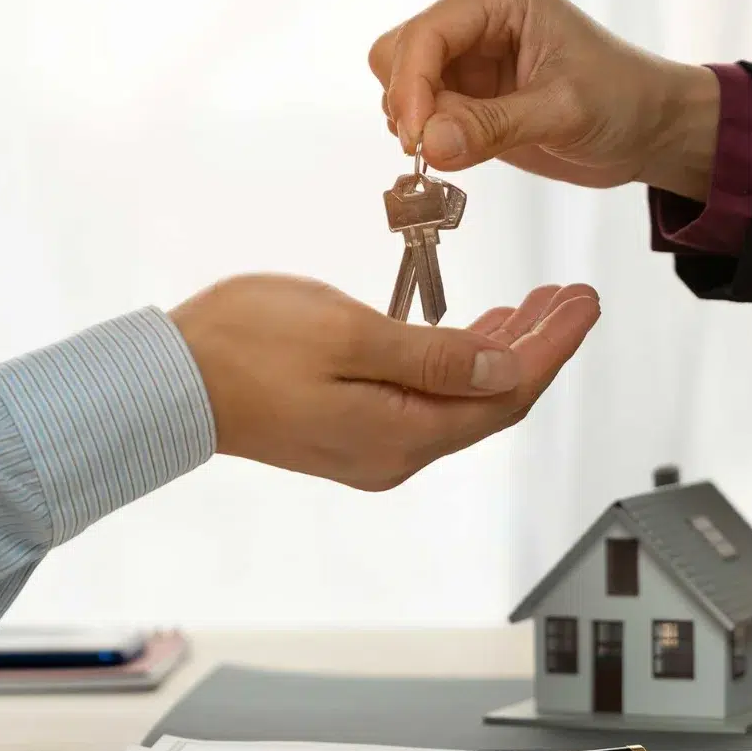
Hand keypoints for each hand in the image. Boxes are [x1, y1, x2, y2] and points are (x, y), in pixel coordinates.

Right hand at [168, 274, 598, 490]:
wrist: (167, 382)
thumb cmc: (245, 346)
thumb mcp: (348, 335)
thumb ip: (432, 355)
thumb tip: (503, 366)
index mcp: (402, 433)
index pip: (504, 392)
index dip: (552, 347)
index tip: (584, 302)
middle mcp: (397, 453)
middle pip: (491, 401)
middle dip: (538, 347)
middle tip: (572, 297)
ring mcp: (374, 446)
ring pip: (461, 400)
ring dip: (500, 352)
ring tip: (536, 307)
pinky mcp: (354, 432)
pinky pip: (428, 400)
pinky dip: (457, 362)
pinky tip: (471, 332)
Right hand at [369, 0, 720, 199]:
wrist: (646, 129)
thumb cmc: (622, 101)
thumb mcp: (562, 112)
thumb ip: (492, 126)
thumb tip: (430, 145)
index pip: (427, 33)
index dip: (411, 86)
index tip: (418, 139)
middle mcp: (475, 17)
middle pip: (399, 54)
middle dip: (409, 105)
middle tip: (433, 150)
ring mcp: (467, 56)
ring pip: (401, 85)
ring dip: (417, 124)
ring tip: (458, 150)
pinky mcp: (466, 92)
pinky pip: (421, 113)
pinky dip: (427, 138)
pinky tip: (458, 152)